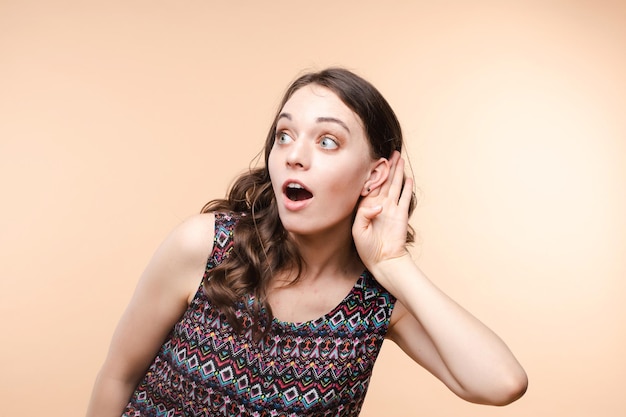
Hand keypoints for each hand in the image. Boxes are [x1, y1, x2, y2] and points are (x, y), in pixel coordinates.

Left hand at [353, 151, 413, 272]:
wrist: (383, 260)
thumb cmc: (367, 248)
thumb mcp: (359, 230)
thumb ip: (365, 214)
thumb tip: (379, 205)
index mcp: (366, 207)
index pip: (371, 185)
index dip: (374, 172)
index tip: (375, 159)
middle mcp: (380, 204)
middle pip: (385, 180)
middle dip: (388, 166)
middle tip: (392, 152)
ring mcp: (391, 209)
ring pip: (395, 185)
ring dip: (398, 172)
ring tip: (400, 159)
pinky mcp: (401, 215)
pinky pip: (404, 198)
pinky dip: (406, 188)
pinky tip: (408, 178)